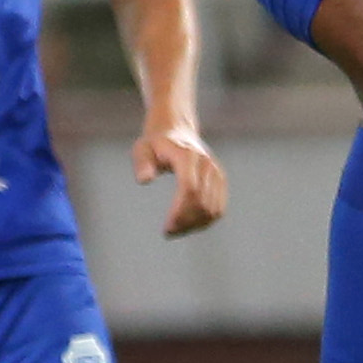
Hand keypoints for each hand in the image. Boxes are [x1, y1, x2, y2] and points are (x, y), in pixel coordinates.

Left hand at [135, 124, 227, 238]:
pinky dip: (206, 221)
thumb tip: (145, 180)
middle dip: (186, 222)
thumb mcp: (142, 149)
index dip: (180, 211)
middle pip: (202, 202)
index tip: (166, 227)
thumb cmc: (155, 144)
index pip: (190, 189)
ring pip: (213, 209)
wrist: (176, 129)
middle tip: (168, 232)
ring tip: (176, 230)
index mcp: (188, 157)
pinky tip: (189, 226)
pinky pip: (219, 208)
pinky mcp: (220, 180)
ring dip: (196, 225)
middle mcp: (207, 164)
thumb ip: (142, 164)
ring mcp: (216, 172)